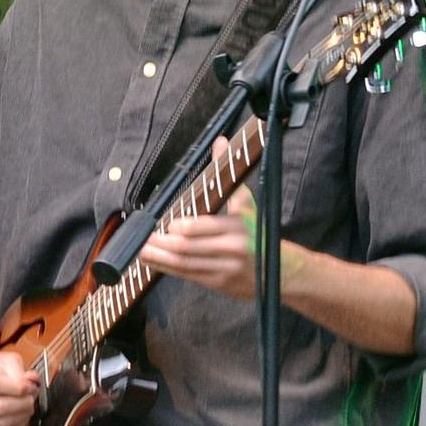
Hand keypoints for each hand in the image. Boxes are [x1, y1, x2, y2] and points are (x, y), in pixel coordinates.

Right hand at [0, 348, 38, 425]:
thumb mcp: (8, 360)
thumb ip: (20, 371)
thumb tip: (31, 381)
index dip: (16, 388)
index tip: (29, 386)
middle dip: (21, 403)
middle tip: (31, 396)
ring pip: (2, 421)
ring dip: (23, 414)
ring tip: (29, 403)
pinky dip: (20, 423)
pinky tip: (23, 413)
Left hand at [139, 138, 272, 300]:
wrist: (283, 271)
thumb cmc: (258, 233)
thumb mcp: (246, 204)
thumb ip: (227, 174)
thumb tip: (220, 141)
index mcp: (238, 226)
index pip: (199, 227)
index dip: (177, 227)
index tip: (163, 223)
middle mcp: (232, 248)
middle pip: (187, 247)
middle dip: (161, 244)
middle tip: (143, 238)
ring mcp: (225, 268)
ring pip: (184, 263)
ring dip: (159, 258)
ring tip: (142, 250)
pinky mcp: (219, 283)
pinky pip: (188, 275)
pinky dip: (168, 268)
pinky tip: (153, 262)